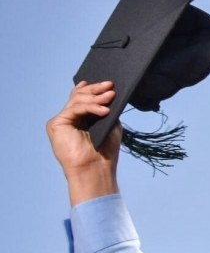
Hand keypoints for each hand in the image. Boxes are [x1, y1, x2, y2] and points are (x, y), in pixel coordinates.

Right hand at [47, 81, 121, 204]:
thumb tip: (110, 93)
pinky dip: (90, 107)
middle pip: (79, 95)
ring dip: (96, 97)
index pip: (83, 97)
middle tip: (111, 86)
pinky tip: (104, 111)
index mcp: (81, 118)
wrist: (96, 168)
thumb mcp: (110, 124)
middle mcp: (69, 118)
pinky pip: (75, 109)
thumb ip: (107, 109)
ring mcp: (62, 121)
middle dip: (96, 89)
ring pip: (77, 100)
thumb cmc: (105, 151)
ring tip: (110, 97)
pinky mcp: (56, 124)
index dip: (93, 88)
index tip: (108, 83)